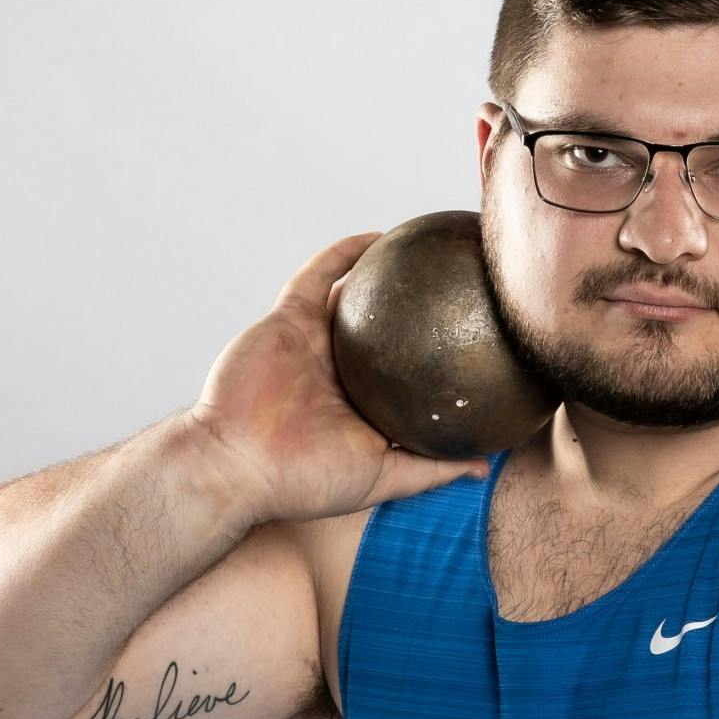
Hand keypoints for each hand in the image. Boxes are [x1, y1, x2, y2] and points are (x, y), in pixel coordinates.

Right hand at [190, 231, 488, 522]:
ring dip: (383, 274)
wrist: (234, 466)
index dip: (440, 356)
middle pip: (387, 332)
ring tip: (423, 251)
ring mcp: (313, 343)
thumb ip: (431, 469)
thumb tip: (484, 466)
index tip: (479, 338)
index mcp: (362, 405)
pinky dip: (343, 254)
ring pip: (355, 298)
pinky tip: (379, 237)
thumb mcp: (382, 478)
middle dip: (418, 310)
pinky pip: (318, 277)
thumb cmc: (304, 481)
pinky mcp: (288, 320)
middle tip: (461, 286)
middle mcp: (341, 371)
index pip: (409, 374)